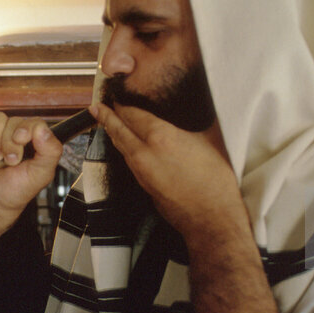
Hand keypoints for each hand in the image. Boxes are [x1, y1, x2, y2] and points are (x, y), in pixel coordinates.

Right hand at [0, 106, 62, 243]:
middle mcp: (18, 134)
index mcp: (36, 141)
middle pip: (14, 121)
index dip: (26, 130)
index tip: (20, 142)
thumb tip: (43, 129)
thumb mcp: (40, 175)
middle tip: (9, 161)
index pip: (34, 123)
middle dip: (9, 143)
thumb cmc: (18, 189)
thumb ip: (49, 152)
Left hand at [89, 102, 247, 245]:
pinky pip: (128, 160)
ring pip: (120, 146)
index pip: (132, 113)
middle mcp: (145, 153)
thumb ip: (198, 121)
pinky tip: (127, 145)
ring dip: (112, 132)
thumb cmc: (216, 184)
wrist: (211, 220)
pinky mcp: (144, 185)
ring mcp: (141, 171)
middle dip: (107, 115)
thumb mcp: (212, 141)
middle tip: (97, 106)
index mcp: (161, 137)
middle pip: (118, 129)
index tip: (116, 92)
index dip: (122, 101)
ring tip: (106, 122)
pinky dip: (122, 148)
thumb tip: (196, 106)